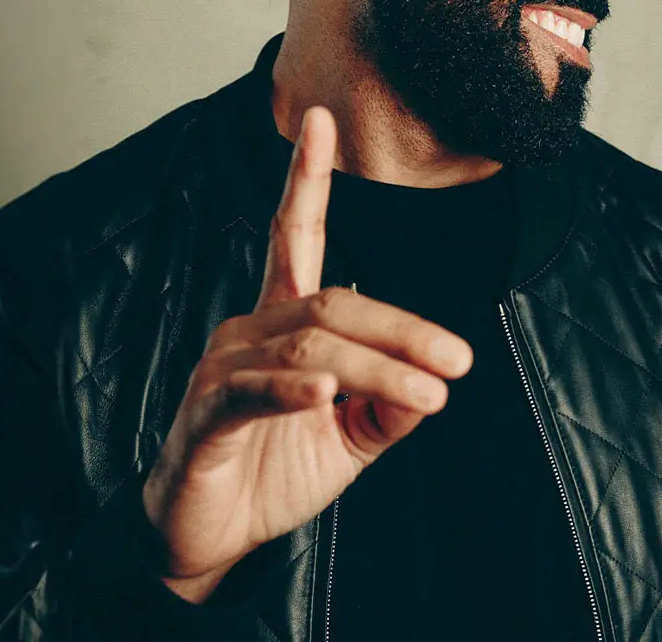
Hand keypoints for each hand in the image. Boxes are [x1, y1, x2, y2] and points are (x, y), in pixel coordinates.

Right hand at [140, 106, 472, 601]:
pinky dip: (292, 390)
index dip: (307, 178)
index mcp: (282, 321)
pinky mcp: (203, 415)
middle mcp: (248, 329)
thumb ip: (390, 405)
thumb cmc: (273, 472)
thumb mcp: (352, 438)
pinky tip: (325, 396)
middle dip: (403, 330)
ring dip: (377, 368)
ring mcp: (221, 369)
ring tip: (430, 395)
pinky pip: (251, 391)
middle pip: (333, 304)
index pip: (295, 235)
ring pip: (310, 348)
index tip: (321, 120)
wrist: (210, 541)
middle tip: (458, 363)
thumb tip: (435, 385)